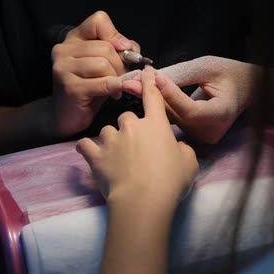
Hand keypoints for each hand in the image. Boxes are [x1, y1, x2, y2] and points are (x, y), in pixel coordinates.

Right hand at [50, 10, 140, 136]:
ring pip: (104, 64)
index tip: (123, 52)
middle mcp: (64, 50)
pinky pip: (103, 83)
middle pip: (106, 47)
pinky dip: (114, 88)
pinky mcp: (70, 87)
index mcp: (73, 39)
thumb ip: (118, 51)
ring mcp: (64, 67)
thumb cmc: (89, 89)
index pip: (99, 21)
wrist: (66, 116)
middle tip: (121, 78)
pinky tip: (114, 94)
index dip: (116, 36)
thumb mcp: (104, 65)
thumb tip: (132, 48)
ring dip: (117, 78)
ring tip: (115, 87)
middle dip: (121, 64)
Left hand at [76, 68, 198, 207]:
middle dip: (130, 127)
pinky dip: (86, 148)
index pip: (152, 97)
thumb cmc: (170, 180)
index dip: (149, 83)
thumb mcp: (189, 163)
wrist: (142, 200)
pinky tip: (86, 151)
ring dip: (111, 138)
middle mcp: (131, 126)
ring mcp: (111, 140)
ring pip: (107, 130)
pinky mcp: (96, 156)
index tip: (146, 73)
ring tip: (115, 154)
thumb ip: (182, 150)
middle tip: (136, 146)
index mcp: (156, 124)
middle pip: (127, 116)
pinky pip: (85, 145)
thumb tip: (176, 147)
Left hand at [122, 56, 261, 143]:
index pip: (189, 109)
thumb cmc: (228, 74)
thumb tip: (152, 78)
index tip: (151, 75)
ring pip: (169, 123)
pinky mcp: (193, 141)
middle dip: (151, 98)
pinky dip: (155, 112)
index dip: (169, 94)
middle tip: (129, 81)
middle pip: (175, 117)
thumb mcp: (207, 67)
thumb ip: (181, 74)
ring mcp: (201, 139)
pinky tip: (140, 98)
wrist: (245, 90)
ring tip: (131, 87)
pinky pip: (170, 126)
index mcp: (221, 115)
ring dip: (150, 105)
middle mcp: (210, 132)